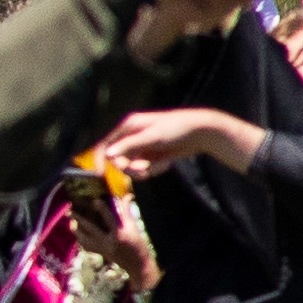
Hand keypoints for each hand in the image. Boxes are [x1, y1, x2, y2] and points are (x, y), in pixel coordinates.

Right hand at [89, 105, 269, 181]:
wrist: (202, 132)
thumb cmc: (177, 128)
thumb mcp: (152, 137)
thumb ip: (130, 145)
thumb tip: (108, 155)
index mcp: (128, 126)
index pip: (106, 145)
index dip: (101, 160)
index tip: (101, 175)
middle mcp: (132, 136)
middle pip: (119, 161)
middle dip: (131, 168)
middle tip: (144, 169)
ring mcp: (143, 147)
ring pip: (133, 167)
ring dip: (145, 169)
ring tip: (162, 163)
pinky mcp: (152, 155)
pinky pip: (145, 169)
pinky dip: (155, 169)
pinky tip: (168, 162)